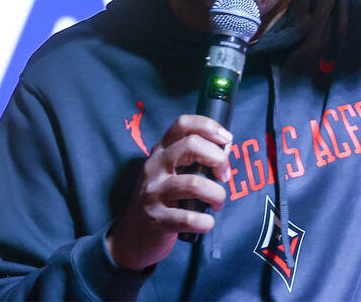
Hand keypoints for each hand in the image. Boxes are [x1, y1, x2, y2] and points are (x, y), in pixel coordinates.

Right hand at [106, 115, 233, 270]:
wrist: (133, 236)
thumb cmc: (163, 200)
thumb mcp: (169, 172)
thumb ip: (192, 160)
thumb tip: (226, 151)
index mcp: (161, 151)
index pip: (183, 124)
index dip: (209, 126)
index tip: (227, 140)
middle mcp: (155, 167)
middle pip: (191, 145)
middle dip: (218, 158)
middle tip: (225, 176)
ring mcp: (154, 192)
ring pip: (194, 183)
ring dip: (217, 194)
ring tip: (218, 203)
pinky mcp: (157, 219)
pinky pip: (188, 218)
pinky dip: (205, 222)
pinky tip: (207, 223)